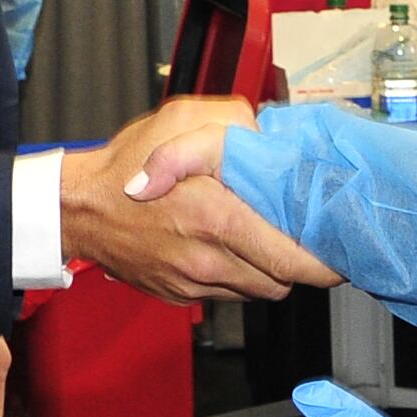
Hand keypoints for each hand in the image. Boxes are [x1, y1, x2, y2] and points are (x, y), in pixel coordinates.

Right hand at [59, 99, 334, 302]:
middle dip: (303, 263)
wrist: (77, 209)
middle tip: (311, 240)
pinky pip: (231, 294)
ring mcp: (194, 283)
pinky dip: (241, 275)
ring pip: (260, 291)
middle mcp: (209, 259)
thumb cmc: (126, 165)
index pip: (293, 258)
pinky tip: (234, 247)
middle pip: (284, 280)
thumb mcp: (180, 120)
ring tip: (269, 239)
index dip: (324, 259)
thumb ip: (235, 123)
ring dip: (271, 269)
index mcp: (218, 216)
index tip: (339, 247)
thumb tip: (272, 139)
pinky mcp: (182, 295)